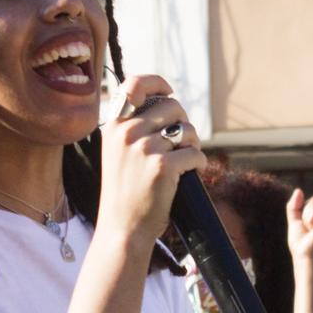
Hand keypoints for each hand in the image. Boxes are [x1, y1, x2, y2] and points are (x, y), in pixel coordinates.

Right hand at [100, 75, 205, 246]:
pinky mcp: (162, 166)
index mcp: (114, 126)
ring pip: (187, 130)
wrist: (123, 228)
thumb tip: (167, 100)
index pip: (135, 84)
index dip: (157, 83)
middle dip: (183, 122)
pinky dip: (199, 163)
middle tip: (181, 142)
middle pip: (172, 106)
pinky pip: (195, 153)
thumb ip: (134, 127)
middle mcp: (126, 132)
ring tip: (185, 160)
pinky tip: (192, 173)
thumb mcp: (118, 152)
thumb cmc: (126, 191)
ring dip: (193, 144)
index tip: (168, 91)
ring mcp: (144, 148)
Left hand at [285, 189, 312, 266]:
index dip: (304, 213)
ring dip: (306, 216)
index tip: (308, 231)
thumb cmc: (301, 246)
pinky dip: (308, 216)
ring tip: (311, 232)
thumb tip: (299, 190)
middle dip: (305, 213)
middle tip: (309, 231)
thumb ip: (295, 206)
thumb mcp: (295, 222)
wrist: (305, 260)